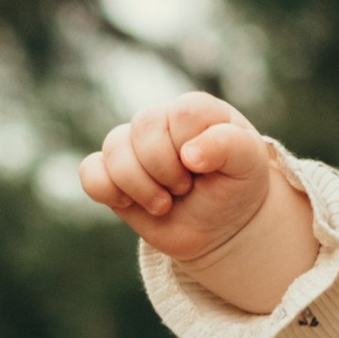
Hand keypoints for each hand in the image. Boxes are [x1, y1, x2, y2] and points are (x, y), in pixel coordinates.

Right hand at [80, 95, 280, 260]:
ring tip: (164, 204)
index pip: (181, 113)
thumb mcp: (248, 165)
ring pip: (114, 149)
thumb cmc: (236, 187)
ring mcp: (132, 147)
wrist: (220, 227)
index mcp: (194, 111)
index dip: (191, 147)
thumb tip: (189, 154)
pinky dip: (105, 190)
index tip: (206, 170)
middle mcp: (159, 121)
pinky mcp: (112, 175)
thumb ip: (229, 146)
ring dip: (141, 187)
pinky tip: (129, 203)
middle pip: (143, 127)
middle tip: (185, 188)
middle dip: (166, 170)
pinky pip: (90, 172)